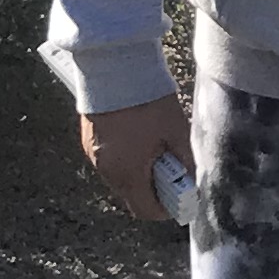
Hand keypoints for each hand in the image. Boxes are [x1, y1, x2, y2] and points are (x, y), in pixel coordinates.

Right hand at [77, 93, 191, 221]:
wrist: (114, 67)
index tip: (180, 196)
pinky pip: (110, 160)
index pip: (146, 211)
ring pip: (121, 177)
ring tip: (156, 147)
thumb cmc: (147, 100)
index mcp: (128, 173)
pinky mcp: (87, 140)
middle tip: (172, 167)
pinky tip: (139, 137)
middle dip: (154, 187)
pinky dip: (126, 158)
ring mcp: (93, 155)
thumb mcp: (176, 131)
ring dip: (139, 171)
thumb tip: (190, 177)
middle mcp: (106, 170)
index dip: (166, 209)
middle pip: (132, 195)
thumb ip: (185, 160)